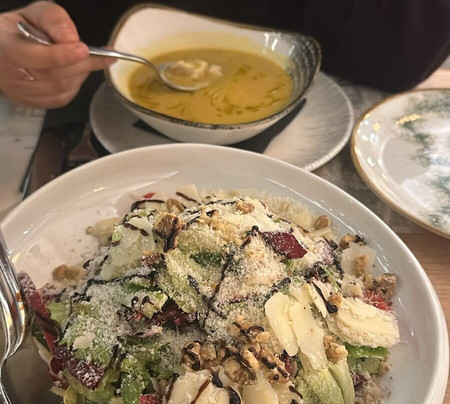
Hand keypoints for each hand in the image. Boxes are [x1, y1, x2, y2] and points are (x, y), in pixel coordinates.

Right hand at [0, 1, 114, 107]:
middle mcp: (10, 73)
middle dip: (80, 65)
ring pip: (60, 90)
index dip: (62, 56)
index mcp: (6, 47)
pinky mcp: (30, 101)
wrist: (4, 48)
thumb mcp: (33, 14)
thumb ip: (52, 19)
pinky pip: (59, 99)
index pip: (35, 57)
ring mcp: (19, 91)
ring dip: (80, 76)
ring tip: (84, 61)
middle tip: (95, 55)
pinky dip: (74, 87)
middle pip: (54, 77)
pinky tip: (75, 74)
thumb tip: (71, 37)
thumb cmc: (19, 30)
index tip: (83, 50)